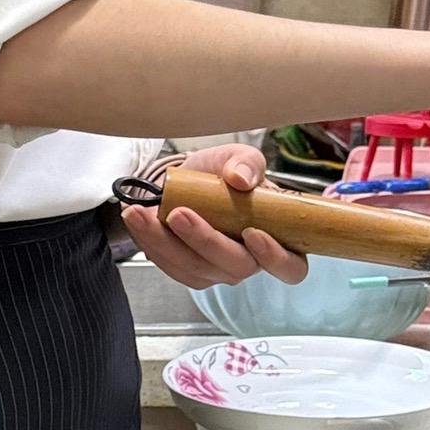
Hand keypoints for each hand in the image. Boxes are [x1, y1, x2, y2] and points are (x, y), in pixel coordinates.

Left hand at [122, 142, 310, 290]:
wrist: (186, 181)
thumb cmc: (221, 175)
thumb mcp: (236, 158)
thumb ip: (247, 163)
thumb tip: (240, 178)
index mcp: (277, 239)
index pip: (291, 266)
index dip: (275, 257)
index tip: (252, 232)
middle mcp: (249, 261)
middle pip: (236, 267)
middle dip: (205, 241)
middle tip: (181, 213)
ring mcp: (217, 270)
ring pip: (196, 268)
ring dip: (167, 241)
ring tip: (144, 211)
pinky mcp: (188, 271)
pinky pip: (170, 266)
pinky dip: (151, 241)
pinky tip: (139, 217)